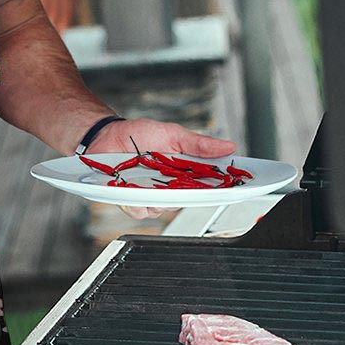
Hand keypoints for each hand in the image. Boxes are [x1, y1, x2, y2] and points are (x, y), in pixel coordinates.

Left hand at [87, 118, 236, 220]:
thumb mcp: (173, 134)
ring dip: (159, 195)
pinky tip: (132, 186)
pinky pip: (140, 210)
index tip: (237, 187)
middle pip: (189, 201)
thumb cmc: (139, 134)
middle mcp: (170, 188)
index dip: (224, 189)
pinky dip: (137, 200)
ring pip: (164, 209)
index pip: (209, 185)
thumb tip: (228, 146)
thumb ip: (199, 144)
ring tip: (150, 176)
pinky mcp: (131, 201)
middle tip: (183, 179)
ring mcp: (151, 196)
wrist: (107, 136)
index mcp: (184, 173)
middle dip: (190, 193)